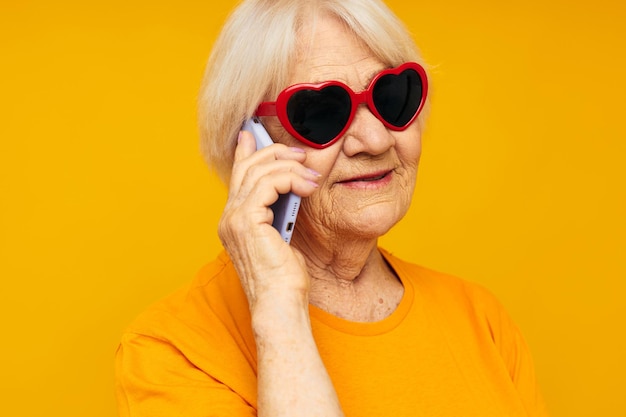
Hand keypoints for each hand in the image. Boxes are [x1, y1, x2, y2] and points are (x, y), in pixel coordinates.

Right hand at [218, 130, 320, 314]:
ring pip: (259, 171)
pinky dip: (290, 179)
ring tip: (312, 176)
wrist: (280, 304)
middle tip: (301, 153)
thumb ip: (278, 212)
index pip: (238, 175)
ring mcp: (234, 218)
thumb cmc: (284, 279)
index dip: (245, 151)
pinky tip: (308, 186)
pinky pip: (268, 184)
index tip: (253, 133)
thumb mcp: (282, 237)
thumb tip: (289, 192)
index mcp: (234, 220)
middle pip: (247, 166)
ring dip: (290, 167)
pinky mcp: (247, 221)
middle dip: (275, 152)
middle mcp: (229, 217)